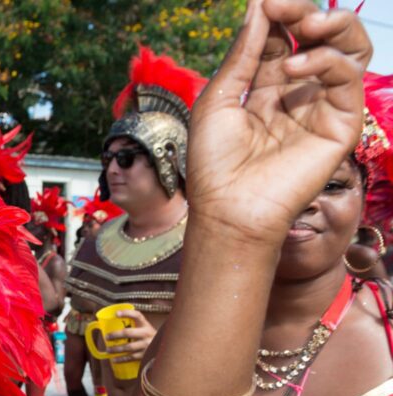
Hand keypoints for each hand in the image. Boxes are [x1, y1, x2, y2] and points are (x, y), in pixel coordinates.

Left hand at [105, 310, 156, 362]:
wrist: (164, 349)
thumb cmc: (149, 338)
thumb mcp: (145, 329)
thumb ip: (134, 326)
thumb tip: (113, 325)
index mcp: (145, 325)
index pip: (137, 315)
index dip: (127, 313)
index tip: (116, 313)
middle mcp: (146, 334)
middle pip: (128, 332)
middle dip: (115, 334)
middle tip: (107, 337)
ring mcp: (146, 345)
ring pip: (128, 347)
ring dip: (116, 349)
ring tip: (108, 349)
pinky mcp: (145, 355)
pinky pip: (130, 357)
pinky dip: (121, 359)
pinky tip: (114, 359)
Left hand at [186, 0, 369, 243]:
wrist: (227, 209)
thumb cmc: (214, 163)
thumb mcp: (219, 97)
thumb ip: (243, 53)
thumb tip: (260, 4)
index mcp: (266, 88)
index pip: (281, 37)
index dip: (276, 14)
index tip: (266, 0)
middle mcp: (298, 94)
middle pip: (319, 37)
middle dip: (306, 13)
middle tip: (286, 6)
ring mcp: (321, 108)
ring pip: (348, 50)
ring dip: (332, 25)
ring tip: (305, 23)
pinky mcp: (340, 125)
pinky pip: (348, 78)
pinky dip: (325, 61)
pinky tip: (294, 67)